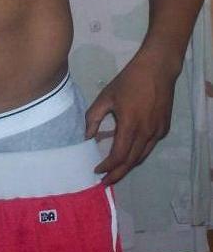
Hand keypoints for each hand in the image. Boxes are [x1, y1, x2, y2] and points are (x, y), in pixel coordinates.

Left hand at [85, 52, 176, 184]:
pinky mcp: (164, 128)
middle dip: (117, 174)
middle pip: (131, 162)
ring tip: (114, 172)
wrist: (157, 69)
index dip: (107, 167)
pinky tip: (127, 152)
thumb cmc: (128, 81)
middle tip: (105, 182)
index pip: (118, 156)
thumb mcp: (105, 97)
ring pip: (141, 156)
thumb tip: (86, 137)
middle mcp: (146, 133)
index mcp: (130, 125)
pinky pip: (149, 146)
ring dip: (128, 166)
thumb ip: (93, 118)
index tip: (96, 171)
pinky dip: (137, 153)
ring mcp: (158, 132)